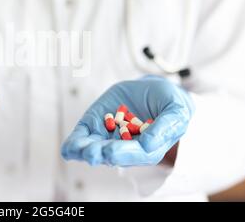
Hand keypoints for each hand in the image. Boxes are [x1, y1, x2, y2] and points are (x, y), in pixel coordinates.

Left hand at [61, 75, 193, 166]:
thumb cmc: (168, 103)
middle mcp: (126, 147)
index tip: (110, 151)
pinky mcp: (96, 125)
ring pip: (94, 149)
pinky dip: (74, 143)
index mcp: (148, 148)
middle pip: (111, 155)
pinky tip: (68, 149)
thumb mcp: (176, 110)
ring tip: (77, 149)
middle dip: (100, 154)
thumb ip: (167, 126)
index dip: (122, 153)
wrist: (152, 89)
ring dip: (84, 150)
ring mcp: (109, 138)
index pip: (135, 154)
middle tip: (91, 152)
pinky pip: (83, 137)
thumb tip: (148, 143)